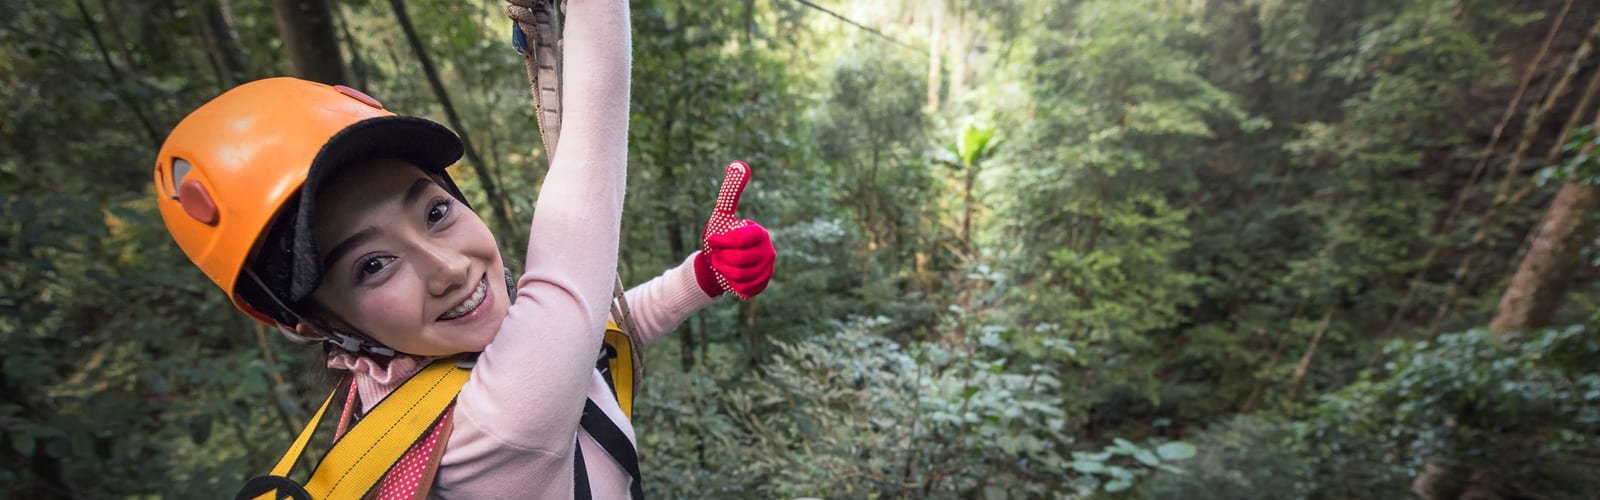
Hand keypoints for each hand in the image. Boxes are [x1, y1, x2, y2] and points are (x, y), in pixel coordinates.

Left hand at [694, 161, 774, 298]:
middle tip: (718, 256)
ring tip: (723, 267)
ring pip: (741, 276)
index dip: (724, 242)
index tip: (712, 240)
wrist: (717, 265)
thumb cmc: (719, 237)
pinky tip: (730, 279)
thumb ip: (730, 192)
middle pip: (740, 260)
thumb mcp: (721, 214)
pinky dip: (733, 286)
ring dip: (725, 273)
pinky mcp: (763, 284)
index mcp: (759, 232)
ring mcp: (767, 269)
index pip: (742, 240)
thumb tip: (739, 164)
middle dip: (722, 260)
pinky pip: (745, 288)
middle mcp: (768, 250)